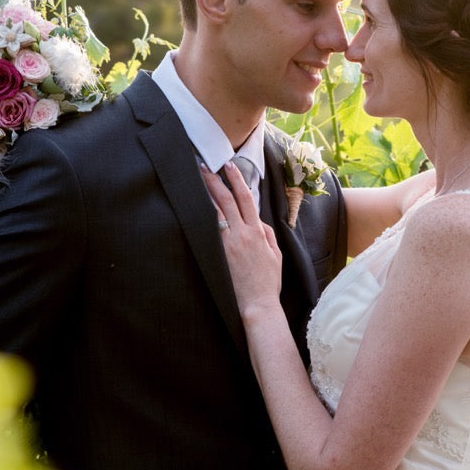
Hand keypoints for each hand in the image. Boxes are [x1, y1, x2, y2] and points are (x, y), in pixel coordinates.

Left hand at [201, 163, 282, 319]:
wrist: (258, 303)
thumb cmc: (268, 281)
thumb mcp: (275, 254)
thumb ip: (267, 234)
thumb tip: (259, 220)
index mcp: (258, 231)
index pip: (246, 198)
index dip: (237, 180)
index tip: (230, 166)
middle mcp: (242, 234)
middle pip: (227, 200)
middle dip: (216, 180)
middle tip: (205, 166)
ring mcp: (229, 243)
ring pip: (215, 212)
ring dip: (206, 194)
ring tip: (196, 181)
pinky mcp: (219, 254)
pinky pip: (209, 230)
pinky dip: (202, 216)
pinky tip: (194, 207)